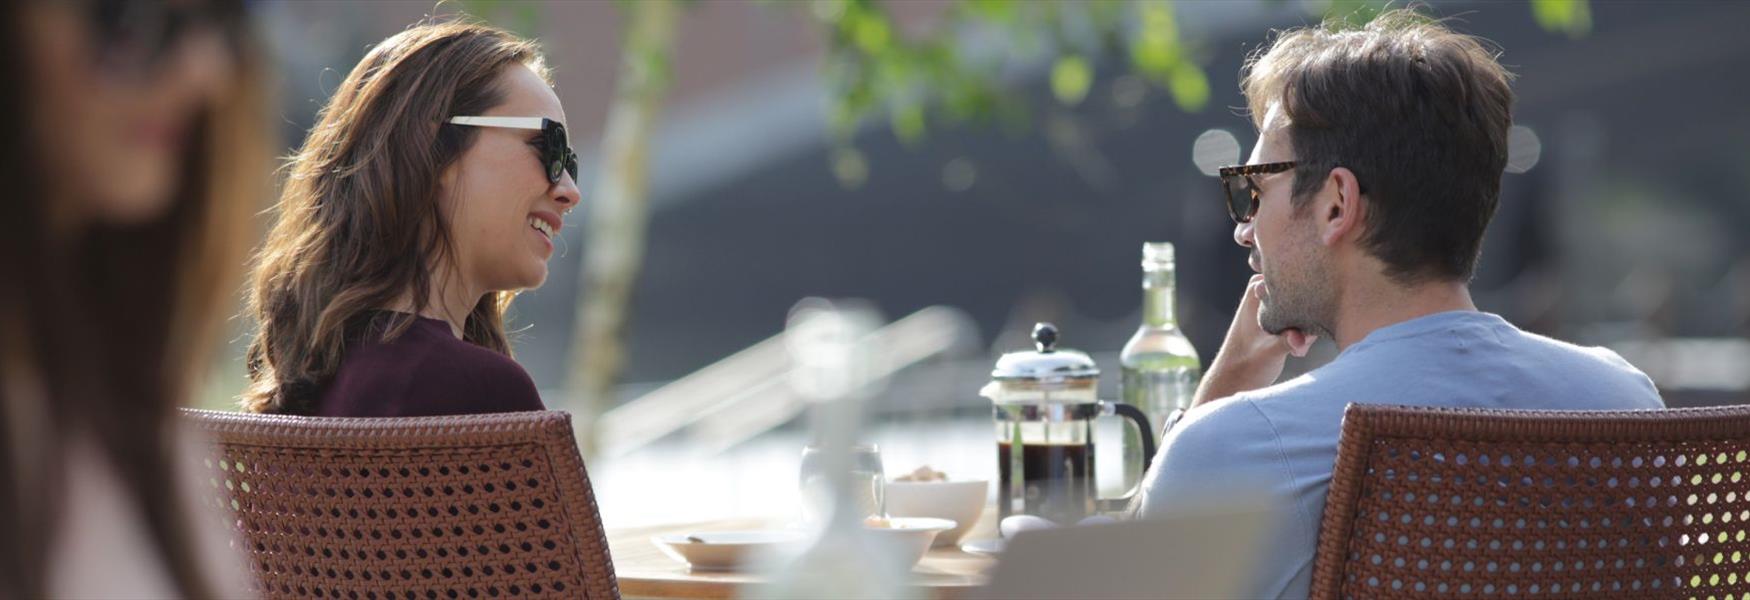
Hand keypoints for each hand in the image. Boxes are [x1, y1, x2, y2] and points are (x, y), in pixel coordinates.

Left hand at [1192, 275, 1317, 405]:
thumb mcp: (1268, 352)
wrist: (1233, 383)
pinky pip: (1303, 321)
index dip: (1305, 292)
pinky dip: (1304, 336)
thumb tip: (1301, 338)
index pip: (1291, 275)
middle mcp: (1265, 294)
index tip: (1306, 318)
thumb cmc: (1245, 366)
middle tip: (1300, 343)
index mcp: (1257, 291)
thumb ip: (1285, 341)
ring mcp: (1273, 307)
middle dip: (1308, 317)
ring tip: (1297, 351)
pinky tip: (1297, 353)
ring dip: (1307, 330)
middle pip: (1303, 293)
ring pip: (1305, 309)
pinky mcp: (1280, 322)